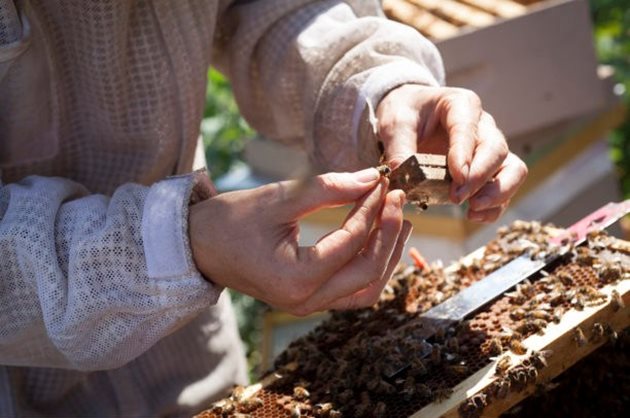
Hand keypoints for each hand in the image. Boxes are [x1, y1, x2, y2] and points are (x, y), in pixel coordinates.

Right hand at [189, 169, 411, 315]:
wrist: (197, 247)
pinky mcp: (308, 299)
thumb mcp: (278, 198)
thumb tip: (371, 177)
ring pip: (366, 289)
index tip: (382, 181)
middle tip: (397, 199)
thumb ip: (327, 188)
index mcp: (295, 279)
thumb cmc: (229, 221)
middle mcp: (305, 301)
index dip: (371, 208)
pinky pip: (351, 290)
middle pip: (368, 272)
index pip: (350, 242)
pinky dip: (369, 266)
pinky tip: (378, 240)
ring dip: (386, 255)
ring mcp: (307, 305)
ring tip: (399, 221)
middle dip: (388, 233)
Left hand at [376, 85, 527, 222]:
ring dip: (498, 193)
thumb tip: (401, 173)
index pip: (468, 128)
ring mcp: (489, 148)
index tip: (457, 176)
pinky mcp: (488, 169)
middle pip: (497, 150)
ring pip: (513, 169)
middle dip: (480, 177)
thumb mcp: (395, 124)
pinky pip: (504, 187)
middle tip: (456, 197)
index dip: (465, 153)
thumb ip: (399, 146)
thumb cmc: (406, 114)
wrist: (411, 116)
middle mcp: (483, 125)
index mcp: (461, 105)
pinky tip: (474, 215)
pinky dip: (495, 206)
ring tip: (473, 210)